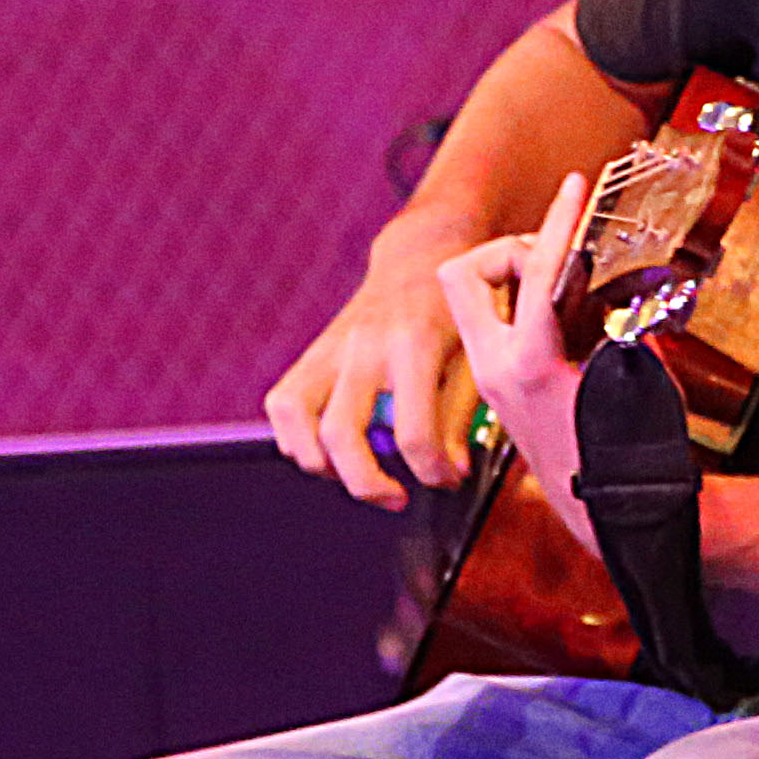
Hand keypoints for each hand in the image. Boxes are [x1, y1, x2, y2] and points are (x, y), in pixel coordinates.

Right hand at [266, 250, 476, 511]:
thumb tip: (450, 473)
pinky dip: (296, 440)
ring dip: (322, 464)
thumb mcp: (475, 356)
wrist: (421, 260)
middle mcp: (365, 345)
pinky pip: (283, 405)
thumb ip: (460, 416)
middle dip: (367, 483)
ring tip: (356, 475)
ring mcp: (332, 348)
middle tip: (396, 498)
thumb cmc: (456, 313)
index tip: (447, 481)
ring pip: (296, 419)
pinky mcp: (313, 353)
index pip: (414, 431)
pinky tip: (330, 453)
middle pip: (342, 434)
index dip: (431, 472)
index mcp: (416, 344)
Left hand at [433, 171, 596, 536]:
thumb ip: (629, 329)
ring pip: (474, 298)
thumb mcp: (638, 380)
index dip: (559, 222)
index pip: (536, 271)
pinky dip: (523, 305)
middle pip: (466, 273)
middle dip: (507, 250)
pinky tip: (566, 313)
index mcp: (526, 362)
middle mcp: (495, 368)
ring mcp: (491, 378)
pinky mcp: (500, 386)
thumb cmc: (629, 458)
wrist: (610, 515)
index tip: (575, 185)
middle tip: (556, 255)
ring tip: (565, 283)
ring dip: (513, 277)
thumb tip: (629, 294)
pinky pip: (494, 323)